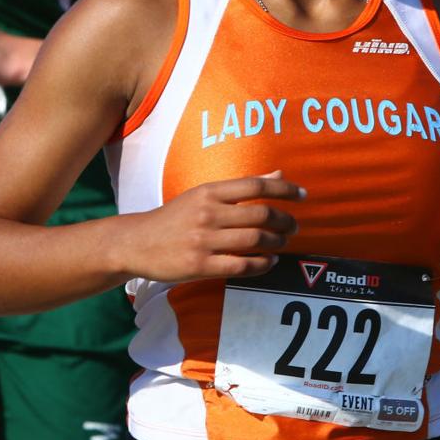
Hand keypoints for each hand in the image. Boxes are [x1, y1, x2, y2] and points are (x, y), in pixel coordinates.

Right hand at [123, 173, 301, 282]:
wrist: (137, 242)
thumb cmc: (175, 217)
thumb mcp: (203, 195)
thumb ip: (241, 186)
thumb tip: (279, 173)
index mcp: (209, 192)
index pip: (256, 185)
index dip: (284, 189)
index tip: (302, 195)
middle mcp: (208, 214)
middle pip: (261, 214)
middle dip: (284, 220)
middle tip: (293, 226)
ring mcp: (204, 240)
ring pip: (255, 240)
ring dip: (276, 242)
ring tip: (282, 242)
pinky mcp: (200, 265)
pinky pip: (241, 265)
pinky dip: (262, 264)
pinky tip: (268, 261)